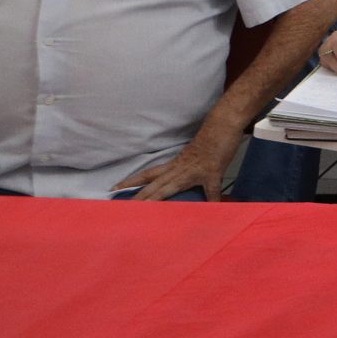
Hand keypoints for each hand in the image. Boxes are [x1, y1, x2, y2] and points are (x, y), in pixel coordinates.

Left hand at [113, 124, 239, 200]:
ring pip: (171, 188)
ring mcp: (194, 171)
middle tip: (122, 210)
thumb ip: (188, 165)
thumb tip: (183, 174)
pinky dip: (212, 201)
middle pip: (154, 184)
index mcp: (175, 164)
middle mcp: (179, 168)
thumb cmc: (210, 136)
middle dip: (139, 197)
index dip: (130, 181)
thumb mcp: (195, 153)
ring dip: (158, 199)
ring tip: (147, 213)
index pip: (148, 174)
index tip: (114, 189)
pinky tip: (212, 211)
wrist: (222, 124)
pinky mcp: (212, 172)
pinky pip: (211, 190)